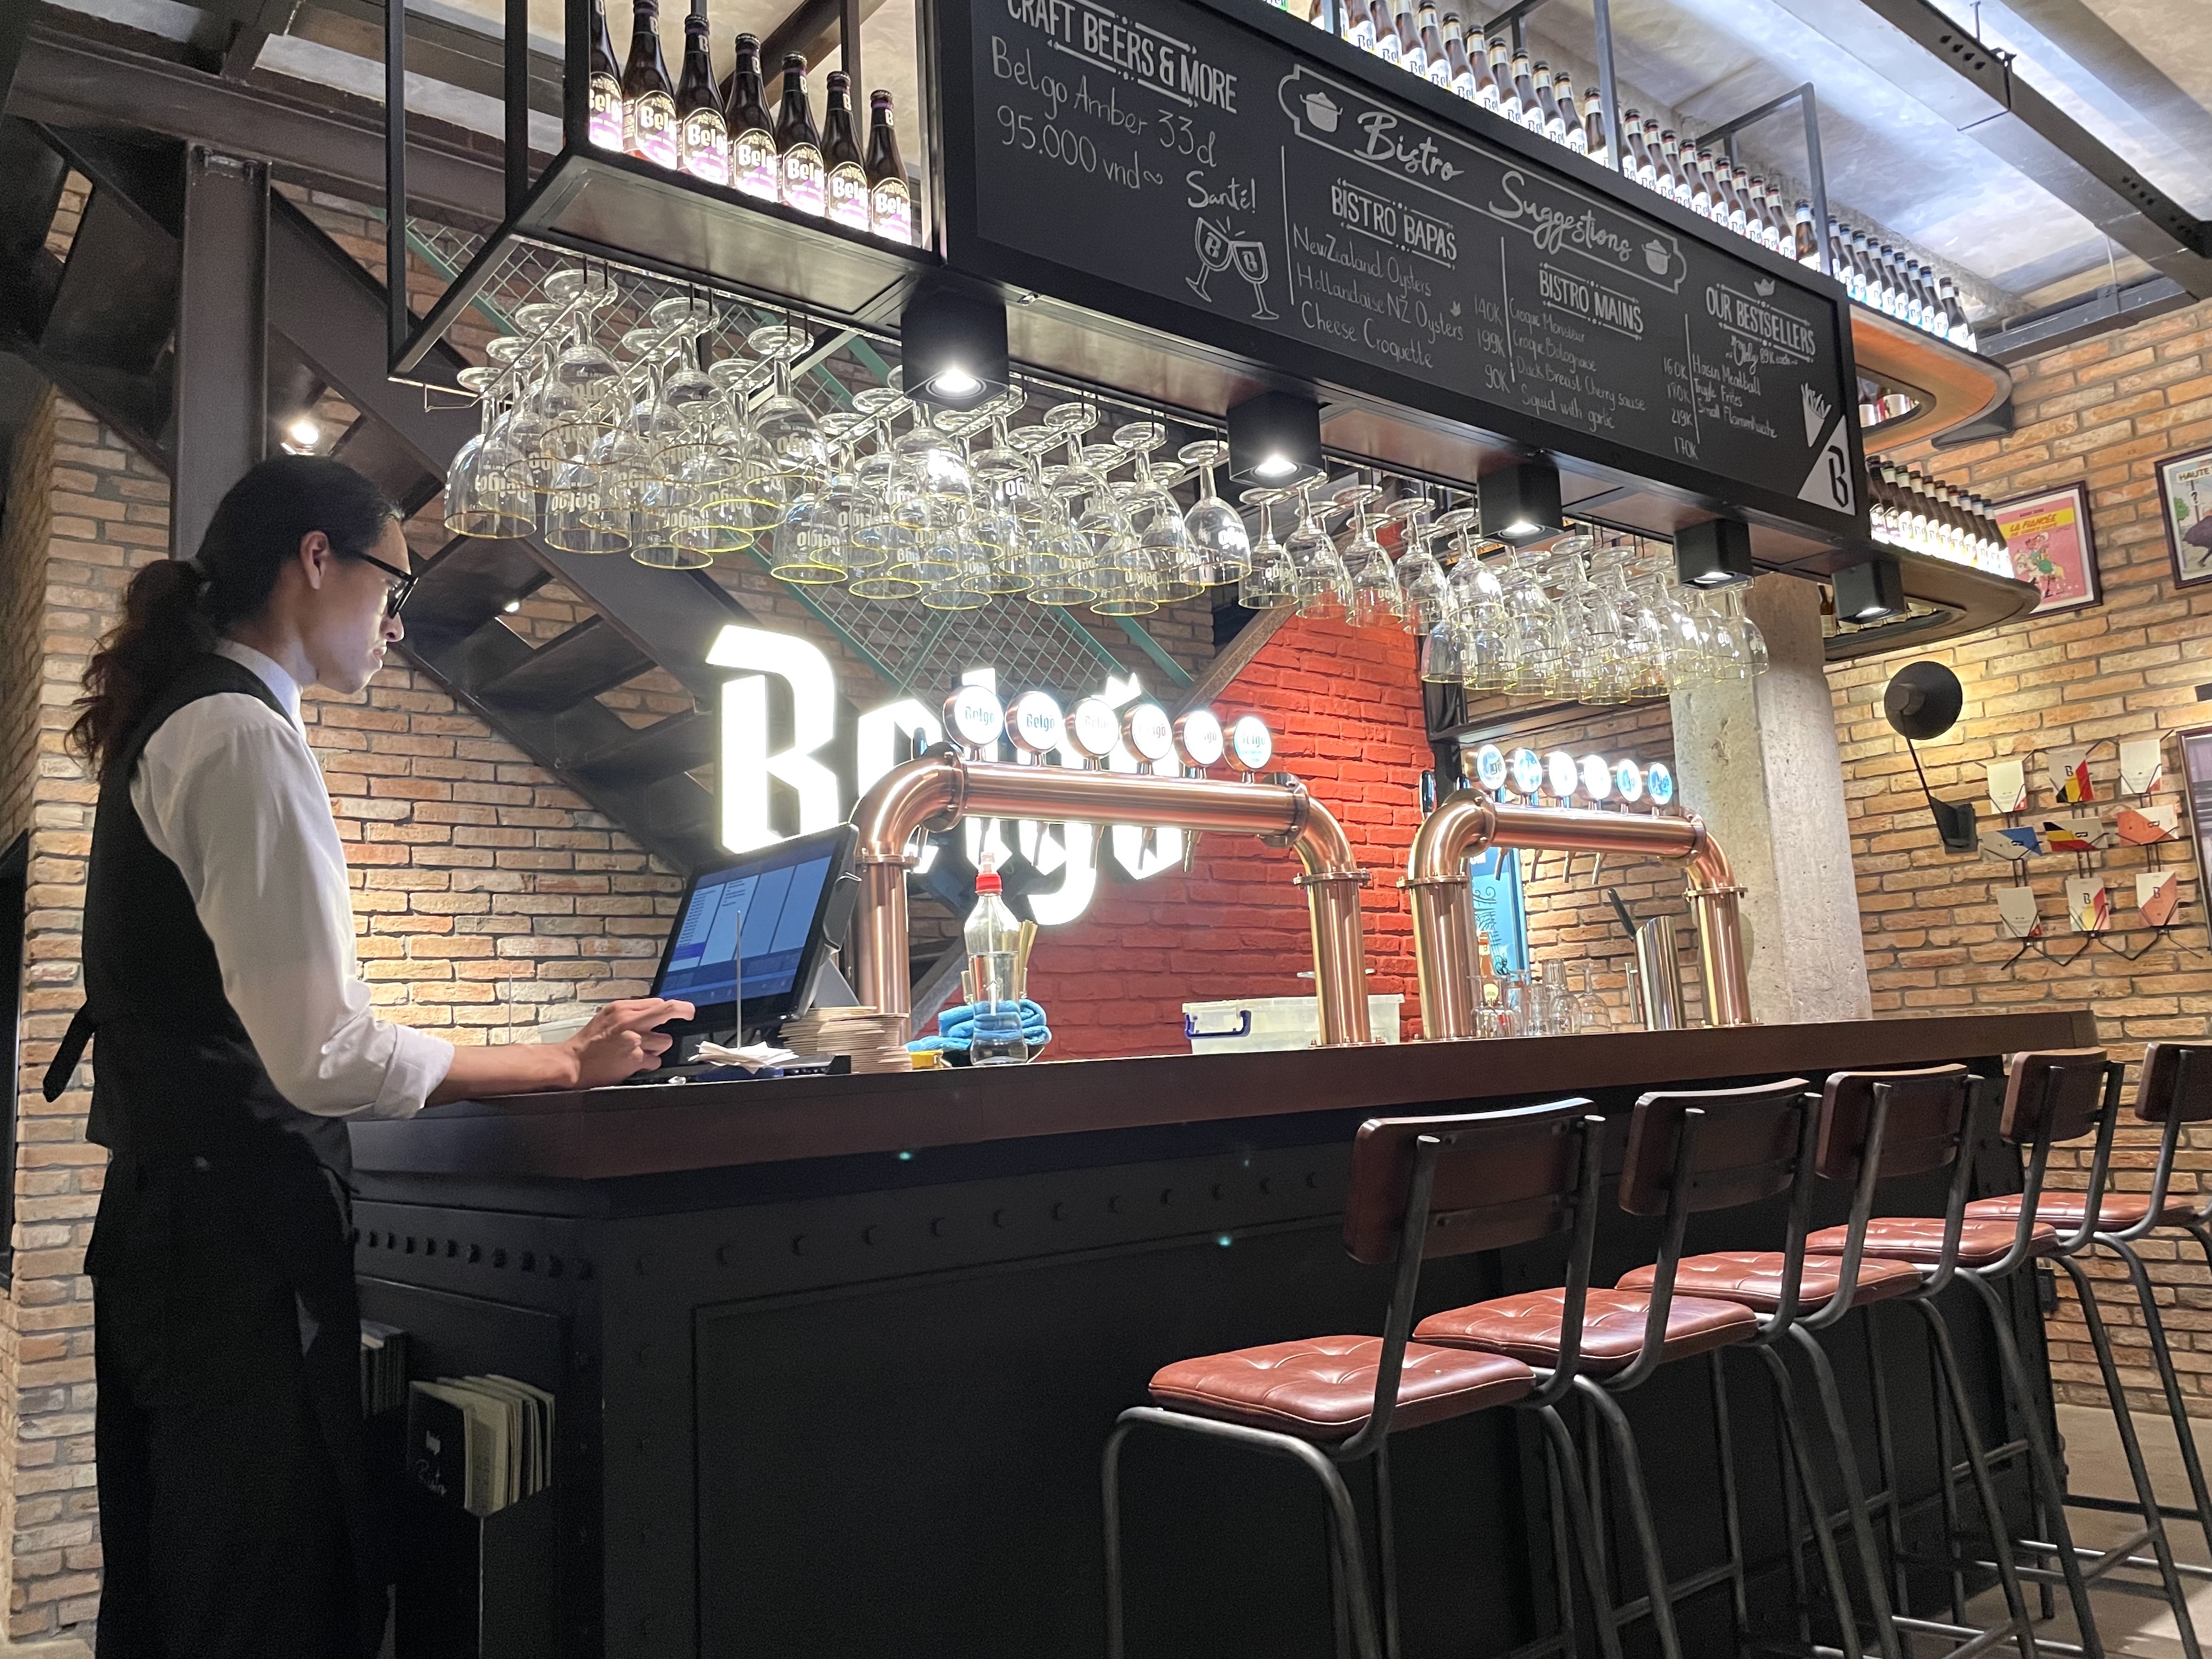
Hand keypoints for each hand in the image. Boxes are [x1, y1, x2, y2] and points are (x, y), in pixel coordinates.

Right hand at [563, 998, 691, 1087]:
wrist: (573, 1063)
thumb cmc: (590, 1041)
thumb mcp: (606, 1016)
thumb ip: (630, 1012)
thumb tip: (655, 1009)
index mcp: (622, 1008)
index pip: (657, 1002)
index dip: (672, 1007)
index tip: (683, 1010)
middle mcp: (629, 1021)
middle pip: (668, 1010)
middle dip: (684, 1011)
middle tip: (690, 1014)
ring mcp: (634, 1040)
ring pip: (665, 1041)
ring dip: (656, 1048)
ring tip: (638, 1051)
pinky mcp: (636, 1058)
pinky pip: (655, 1060)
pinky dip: (648, 1063)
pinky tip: (634, 1063)